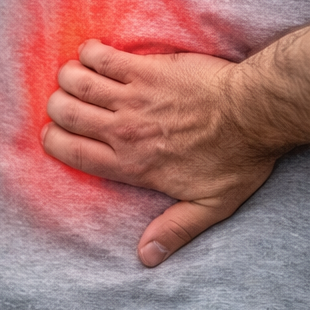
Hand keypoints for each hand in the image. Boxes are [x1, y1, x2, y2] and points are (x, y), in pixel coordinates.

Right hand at [43, 40, 282, 267]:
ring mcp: (135, 97)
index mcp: (132, 164)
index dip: (54, 141)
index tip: (55, 133)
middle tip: (67, 103)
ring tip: (76, 77)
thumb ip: (176, 230)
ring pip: (78, 83)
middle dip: (57, 107)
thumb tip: (147, 257)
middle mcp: (125, 131)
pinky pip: (103, 56)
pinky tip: (94, 54)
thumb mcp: (210, 206)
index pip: (72, 153)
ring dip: (69, 78)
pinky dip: (90, 53)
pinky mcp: (148, 69)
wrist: (255, 113)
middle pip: (67, 115)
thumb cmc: (238, 158)